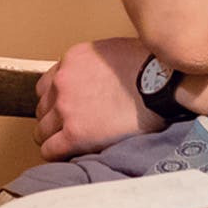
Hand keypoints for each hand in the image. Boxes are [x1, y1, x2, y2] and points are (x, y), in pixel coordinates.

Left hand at [36, 38, 161, 159]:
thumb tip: (97, 78)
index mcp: (71, 60)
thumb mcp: (114, 51)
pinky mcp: (75, 133)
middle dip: (54, 119)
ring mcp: (66, 108)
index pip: (48, 86)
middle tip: (69, 128)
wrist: (165, 83)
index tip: (64, 109)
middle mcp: (63, 82)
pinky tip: (67, 155)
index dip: (56, 100)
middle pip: (43, 108)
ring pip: (42, 130)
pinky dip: (56, 154)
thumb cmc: (152, 66)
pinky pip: (50, 150)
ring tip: (68, 144)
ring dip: (53, 137)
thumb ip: (94, 65)